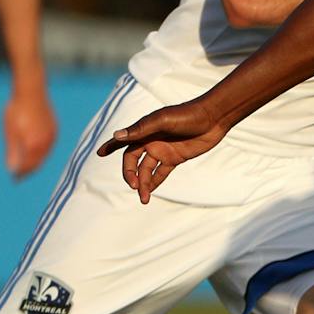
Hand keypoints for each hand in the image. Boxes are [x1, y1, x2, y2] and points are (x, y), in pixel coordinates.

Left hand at [3, 87, 57, 177]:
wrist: (31, 92)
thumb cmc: (16, 110)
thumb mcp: (10, 131)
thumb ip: (12, 151)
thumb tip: (13, 168)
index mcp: (33, 144)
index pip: (28, 166)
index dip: (21, 174)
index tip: (15, 179)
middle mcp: (45, 143)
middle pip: (38, 163)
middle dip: (29, 170)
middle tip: (20, 175)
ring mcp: (51, 136)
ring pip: (44, 155)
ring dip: (36, 161)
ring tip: (27, 165)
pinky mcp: (54, 130)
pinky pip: (48, 146)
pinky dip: (41, 152)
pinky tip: (35, 151)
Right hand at [96, 102, 227, 203]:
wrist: (213, 118)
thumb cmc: (187, 115)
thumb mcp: (162, 121)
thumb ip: (140, 130)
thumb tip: (117, 136)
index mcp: (144, 130)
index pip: (123, 141)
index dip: (110, 146)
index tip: (100, 153)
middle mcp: (150, 141)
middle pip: (132, 161)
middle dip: (130, 175)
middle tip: (134, 186)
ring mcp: (162, 150)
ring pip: (146, 170)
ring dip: (143, 183)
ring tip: (143, 198)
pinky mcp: (175, 158)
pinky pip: (160, 172)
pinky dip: (154, 182)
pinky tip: (149, 192)